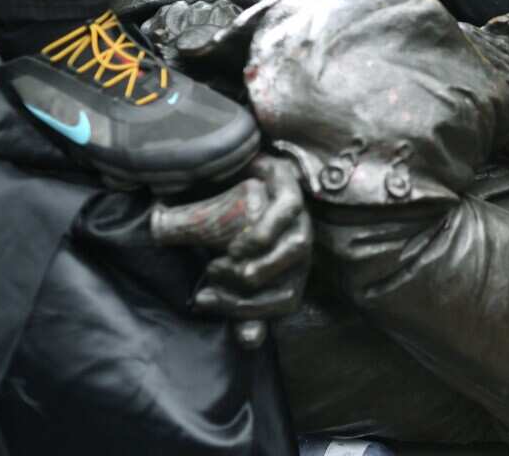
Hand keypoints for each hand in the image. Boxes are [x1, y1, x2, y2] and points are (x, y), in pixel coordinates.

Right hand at [150, 155, 312, 348]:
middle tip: (211, 286)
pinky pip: (290, 209)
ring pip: (298, 248)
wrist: (223, 169)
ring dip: (263, 266)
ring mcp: (301, 215)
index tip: (206, 301)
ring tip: (224, 265)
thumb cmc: (223, 222)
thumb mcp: (222, 262)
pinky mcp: (290, 184)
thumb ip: (235, 297)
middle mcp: (301, 244)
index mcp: (291, 267)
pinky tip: (240, 242)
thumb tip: (251, 340)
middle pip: (294, 283)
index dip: (249, 313)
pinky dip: (266, 231)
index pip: (285, 302)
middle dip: (250, 297)